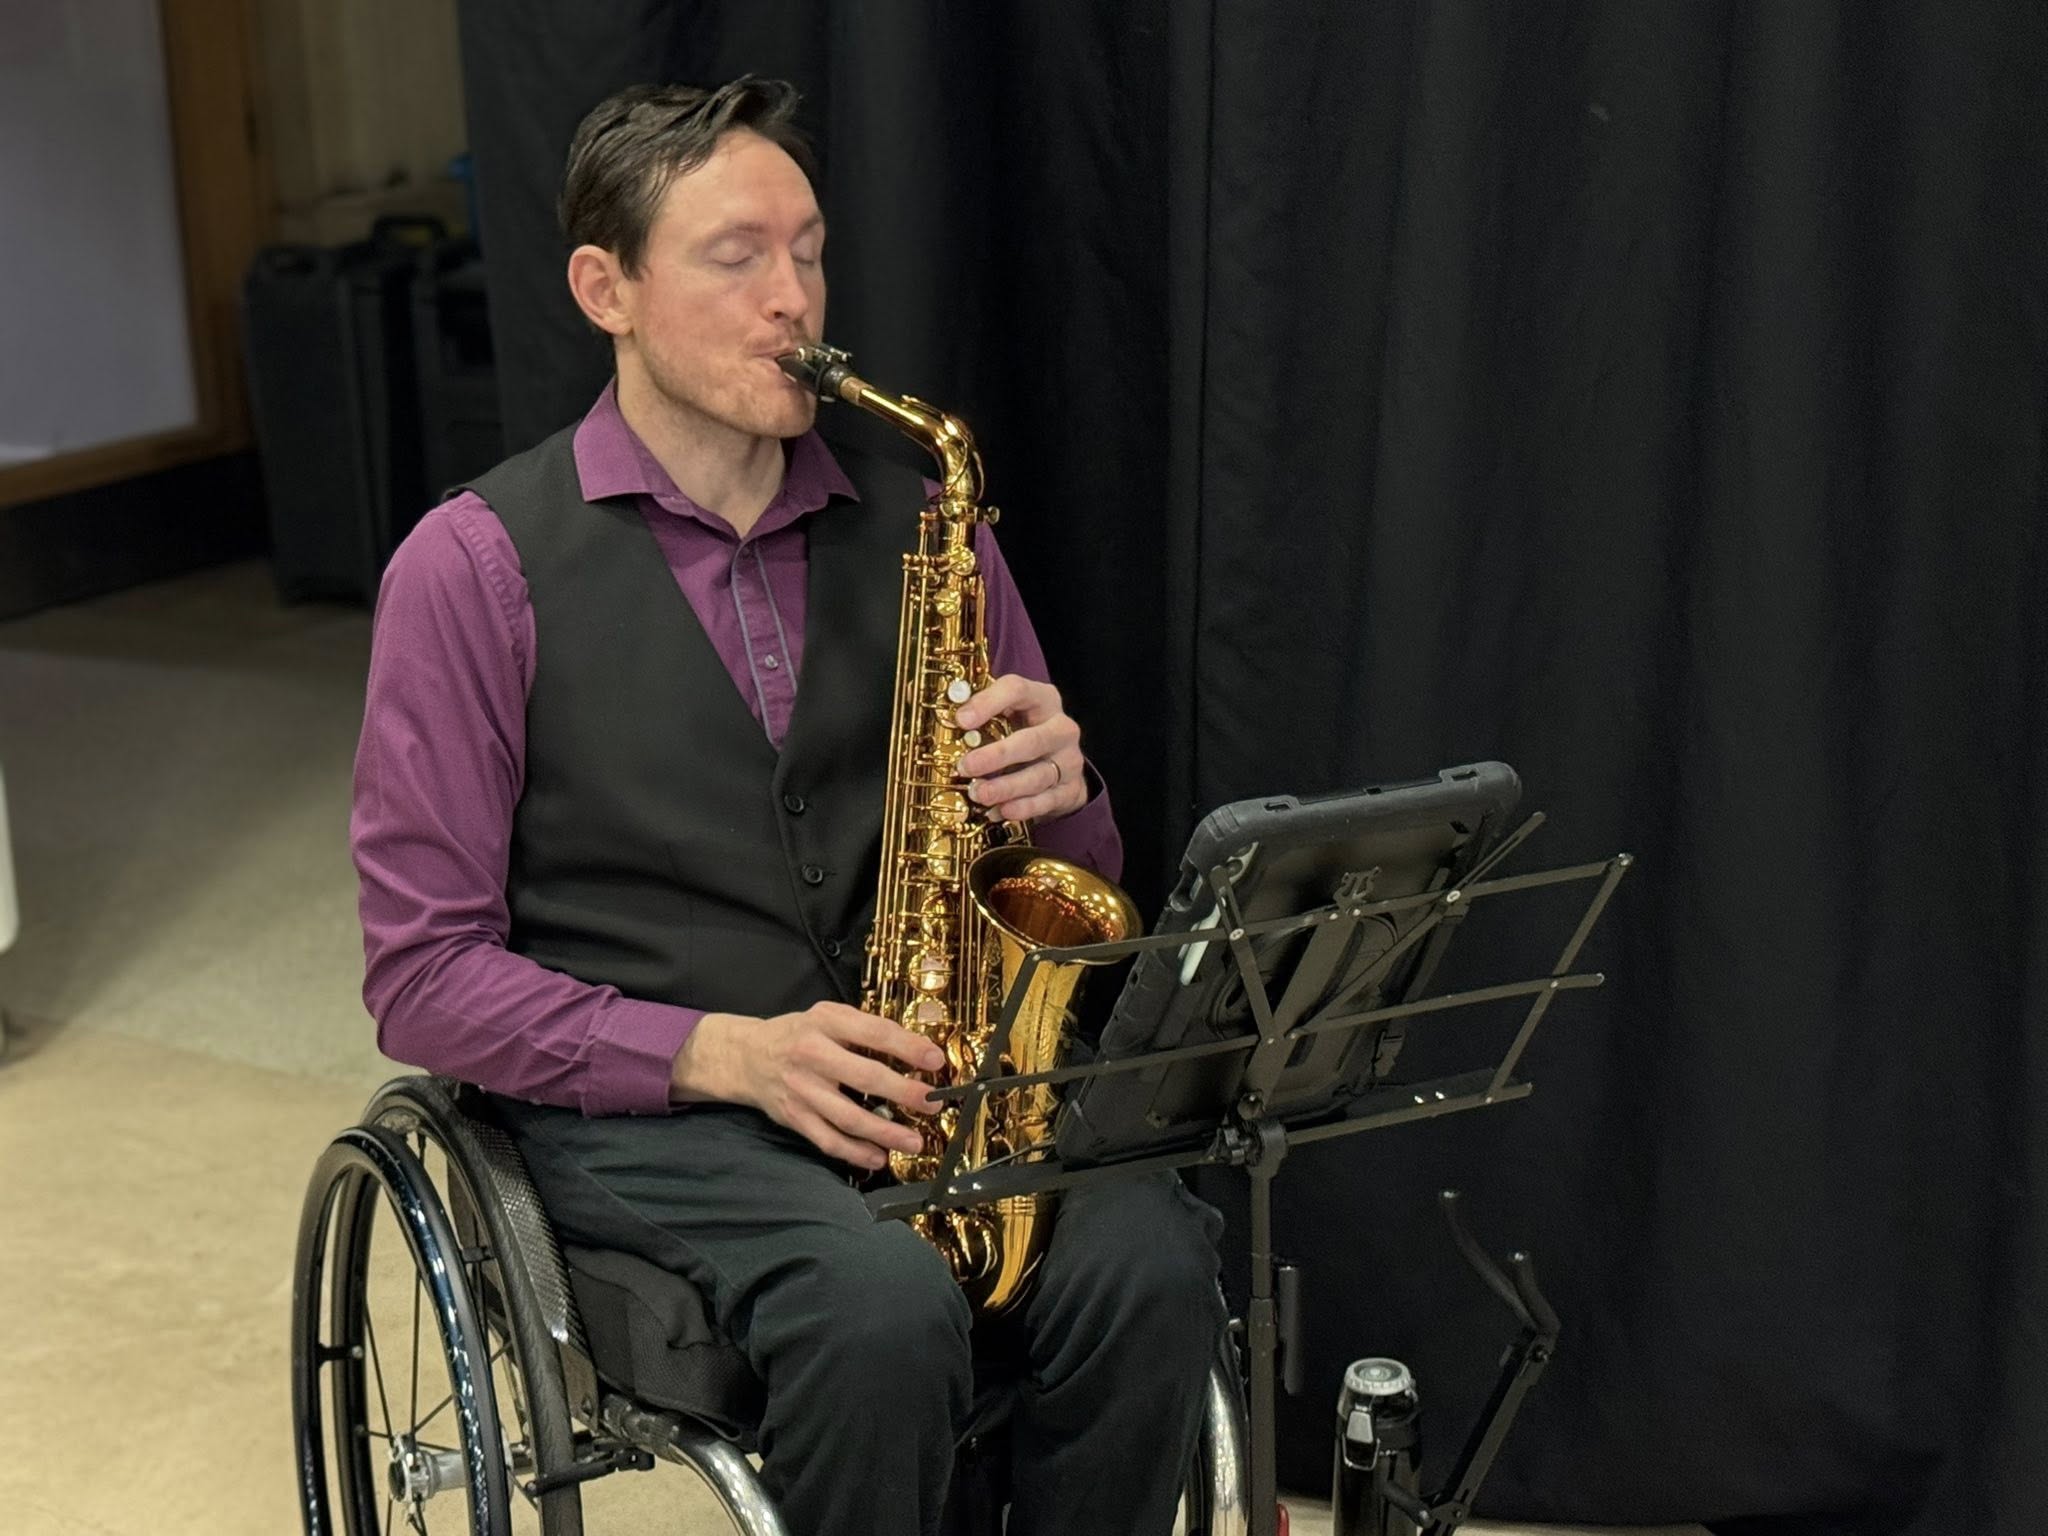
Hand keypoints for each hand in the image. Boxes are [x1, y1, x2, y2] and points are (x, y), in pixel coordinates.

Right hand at [670, 1002, 945, 1169]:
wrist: (747, 1056)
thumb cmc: (798, 1034)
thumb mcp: (828, 1016)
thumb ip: (863, 1028)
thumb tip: (915, 1048)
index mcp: (826, 1023)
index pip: (874, 1033)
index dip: (908, 1048)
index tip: (935, 1060)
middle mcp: (812, 1055)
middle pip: (865, 1078)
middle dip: (904, 1092)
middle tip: (932, 1103)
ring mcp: (802, 1090)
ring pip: (849, 1117)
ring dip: (885, 1132)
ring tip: (914, 1141)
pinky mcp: (795, 1117)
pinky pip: (828, 1140)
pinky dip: (855, 1152)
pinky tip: (878, 1157)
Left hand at [954, 674, 1088, 821]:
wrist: (1061, 764)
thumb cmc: (1024, 731)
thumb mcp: (1009, 713)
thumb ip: (983, 711)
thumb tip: (949, 717)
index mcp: (1042, 699)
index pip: (1018, 690)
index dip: (988, 703)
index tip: (962, 720)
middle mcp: (1060, 728)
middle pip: (1032, 740)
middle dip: (997, 756)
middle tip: (966, 766)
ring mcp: (1069, 760)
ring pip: (1039, 775)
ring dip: (1006, 787)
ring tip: (978, 793)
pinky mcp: (1070, 789)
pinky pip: (1046, 801)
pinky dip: (1021, 808)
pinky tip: (998, 811)